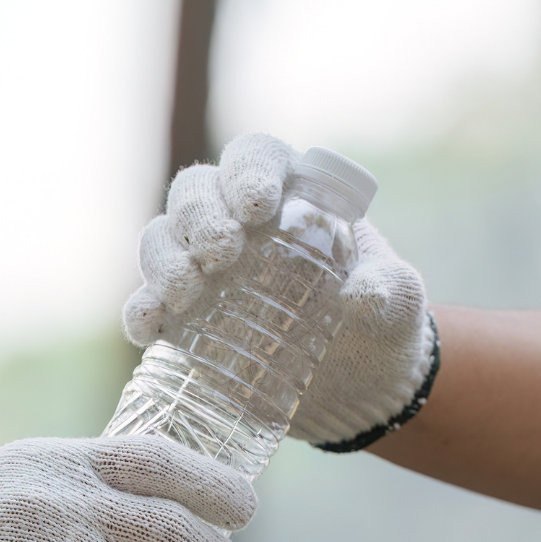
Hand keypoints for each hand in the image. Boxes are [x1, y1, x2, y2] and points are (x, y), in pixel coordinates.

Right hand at [122, 132, 438, 450]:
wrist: (362, 384)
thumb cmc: (382, 323)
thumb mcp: (398, 305)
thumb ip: (388, 291)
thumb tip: (362, 295)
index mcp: (290, 195)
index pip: (255, 157)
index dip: (247, 170)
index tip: (258, 204)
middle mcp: (238, 223)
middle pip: (196, 193)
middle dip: (200, 217)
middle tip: (222, 254)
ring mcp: (206, 271)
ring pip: (162, 241)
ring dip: (165, 260)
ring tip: (188, 292)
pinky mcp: (188, 321)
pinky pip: (149, 304)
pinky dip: (141, 311)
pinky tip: (148, 327)